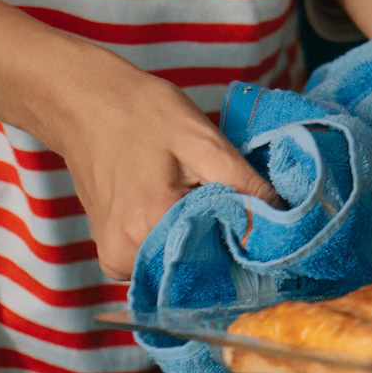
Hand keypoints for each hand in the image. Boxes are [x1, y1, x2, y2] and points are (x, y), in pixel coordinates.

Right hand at [46, 49, 276, 274]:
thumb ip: (242, 183)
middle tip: (226, 201)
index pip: (218, 260)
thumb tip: (285, 216)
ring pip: (177, 265)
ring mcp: (113, 258)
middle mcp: (126, 254)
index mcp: (149, 224)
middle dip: (222, 242)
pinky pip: (157, 260)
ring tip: (195, 197)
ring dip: (198, 240)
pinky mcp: (110, 254)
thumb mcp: (202, 138)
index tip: (262, 224)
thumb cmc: (143, 114)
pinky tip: (174, 205)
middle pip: (197, 267)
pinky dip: (174, 239)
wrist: (86, 104)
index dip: (246, 244)